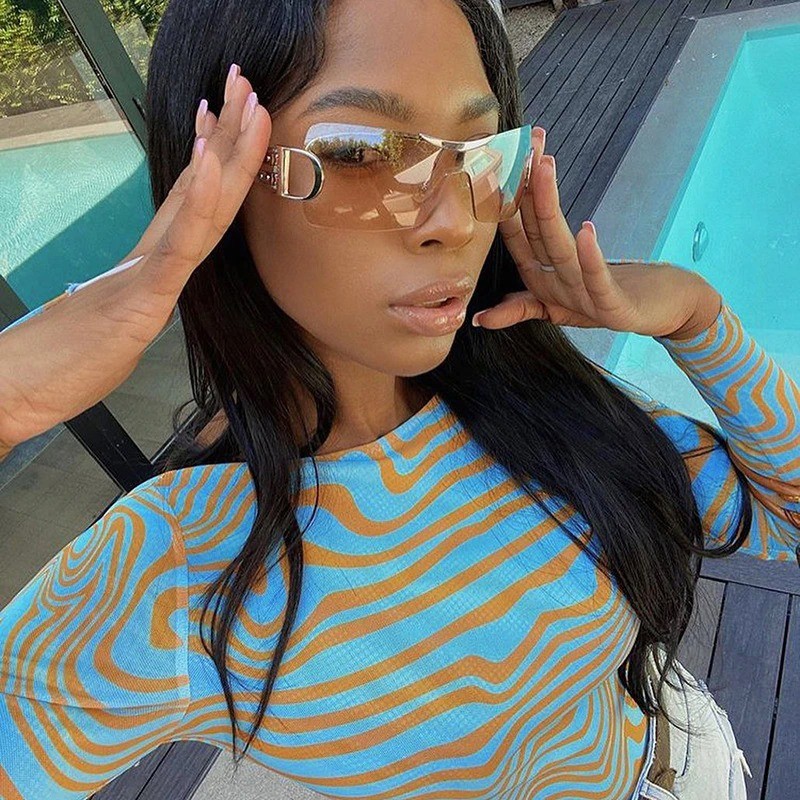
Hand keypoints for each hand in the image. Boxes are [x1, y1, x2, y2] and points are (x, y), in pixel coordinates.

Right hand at [0, 64, 270, 452]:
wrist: (22, 385)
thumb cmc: (71, 359)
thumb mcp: (126, 324)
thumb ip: (145, 297)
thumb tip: (155, 287)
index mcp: (153, 262)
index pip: (192, 201)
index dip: (215, 157)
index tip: (227, 115)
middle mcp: (154, 256)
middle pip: (202, 189)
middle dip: (230, 135)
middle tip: (246, 83)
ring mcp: (149, 271)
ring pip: (200, 206)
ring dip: (225, 151)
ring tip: (243, 101)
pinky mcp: (142, 296)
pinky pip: (177, 245)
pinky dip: (197, 202)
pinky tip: (209, 162)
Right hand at [478, 127, 721, 339]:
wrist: (661, 316)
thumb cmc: (610, 299)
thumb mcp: (560, 303)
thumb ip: (520, 306)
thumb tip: (478, 318)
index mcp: (542, 282)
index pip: (518, 237)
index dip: (506, 203)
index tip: (494, 164)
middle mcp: (557, 287)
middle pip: (536, 233)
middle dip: (524, 189)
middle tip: (518, 145)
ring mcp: (583, 298)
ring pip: (560, 249)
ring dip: (547, 209)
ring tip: (542, 167)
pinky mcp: (612, 309)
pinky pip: (599, 280)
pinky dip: (590, 257)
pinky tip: (586, 228)